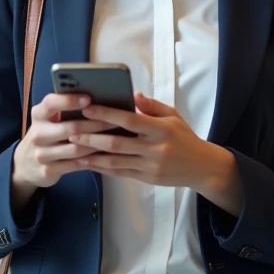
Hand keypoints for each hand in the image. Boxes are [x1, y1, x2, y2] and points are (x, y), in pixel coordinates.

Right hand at [10, 93, 116, 210]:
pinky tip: (106, 154)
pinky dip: (93, 159)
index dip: (70, 100)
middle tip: (116, 120)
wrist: (25, 164)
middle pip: (71, 127)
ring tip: (116, 137)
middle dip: (96, 124)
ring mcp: (42, 154)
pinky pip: (76, 164)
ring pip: (76, 148)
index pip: (52, 103)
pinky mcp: (48, 170)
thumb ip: (64, 108)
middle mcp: (37, 133)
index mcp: (38, 115)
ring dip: (98, 143)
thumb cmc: (46, 134)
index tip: (89, 98)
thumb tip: (96, 98)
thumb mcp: (48, 119)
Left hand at [71, 92, 239, 204]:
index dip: (106, 115)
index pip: (129, 120)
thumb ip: (151, 106)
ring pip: (115, 161)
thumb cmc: (185, 137)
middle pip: (117, 143)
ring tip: (73, 149)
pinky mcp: (147, 179)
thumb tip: (132, 94)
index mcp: (161, 128)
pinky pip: (121, 173)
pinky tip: (88, 163)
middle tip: (71, 131)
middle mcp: (154, 148)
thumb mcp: (173, 116)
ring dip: (92, 156)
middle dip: (91, 138)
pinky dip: (102, 168)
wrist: (202, 167)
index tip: (88, 109)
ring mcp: (150, 166)